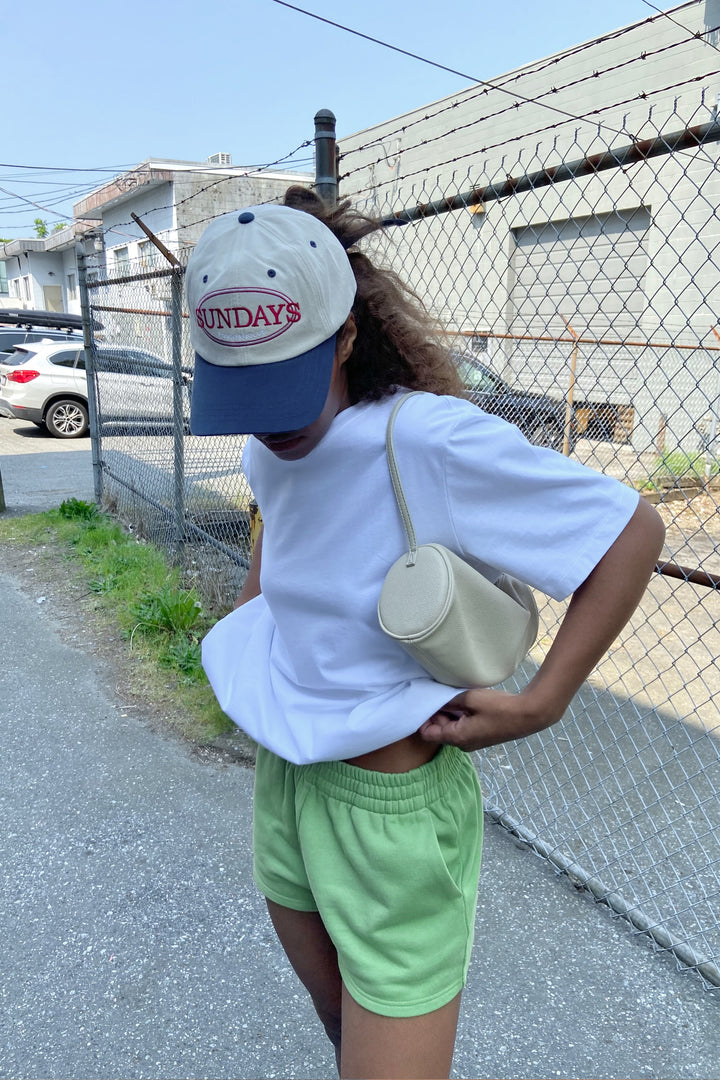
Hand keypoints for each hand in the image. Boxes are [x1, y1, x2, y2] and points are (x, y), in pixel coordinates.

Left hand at [419, 686, 553, 751]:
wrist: (528, 715)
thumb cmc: (499, 707)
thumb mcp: (470, 698)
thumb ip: (449, 700)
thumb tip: (435, 700)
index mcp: (457, 738)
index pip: (427, 734)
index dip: (422, 718)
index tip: (424, 701)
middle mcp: (462, 745)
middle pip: (439, 730)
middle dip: (436, 714)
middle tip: (438, 694)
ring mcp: (473, 742)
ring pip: (451, 728)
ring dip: (449, 713)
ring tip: (452, 696)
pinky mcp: (481, 737)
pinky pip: (463, 727)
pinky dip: (459, 716)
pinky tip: (465, 701)